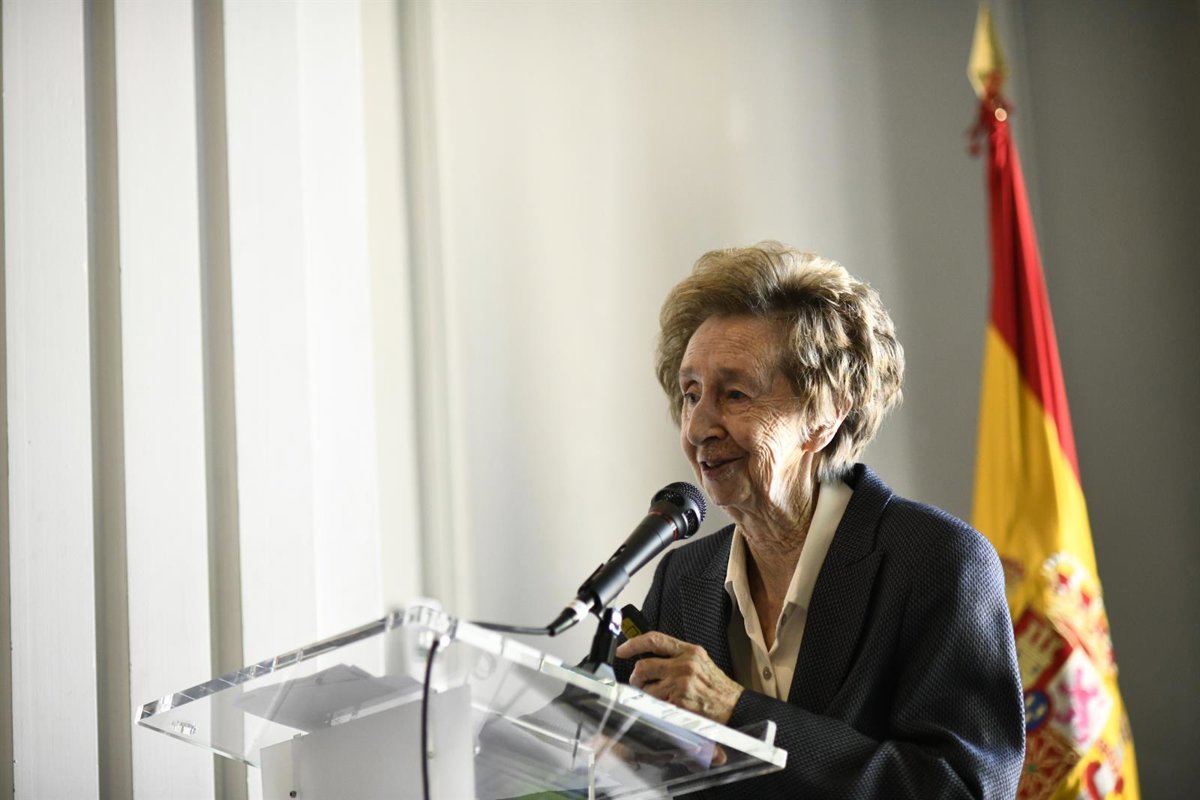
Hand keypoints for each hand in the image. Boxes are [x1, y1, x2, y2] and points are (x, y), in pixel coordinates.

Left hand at [615, 631, 743, 724]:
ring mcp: (681, 684)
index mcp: (689, 651)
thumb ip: (677, 656)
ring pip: (646, 688)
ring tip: (657, 697)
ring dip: (646, 695)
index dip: (633, 643)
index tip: (622, 650)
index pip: (654, 639)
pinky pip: (656, 704)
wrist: (735, 706)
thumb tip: (650, 656)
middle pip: (643, 665)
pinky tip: (668, 707)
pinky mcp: (679, 702)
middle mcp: (684, 664)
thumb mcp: (700, 662)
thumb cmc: (717, 686)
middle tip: (638, 682)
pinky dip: (657, 707)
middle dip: (636, 677)